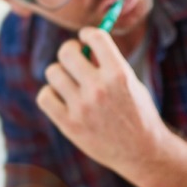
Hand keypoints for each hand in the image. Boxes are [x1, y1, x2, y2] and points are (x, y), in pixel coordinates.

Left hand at [35, 28, 166, 172]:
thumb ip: (108, 64)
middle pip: (66, 52)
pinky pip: (44, 96)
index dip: (86, 34)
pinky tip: (63, 99)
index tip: (85, 39)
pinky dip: (51, 94)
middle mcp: (99, 88)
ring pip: (52, 72)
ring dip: (60, 74)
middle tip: (75, 60)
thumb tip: (83, 44)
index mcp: (119, 74)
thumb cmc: (137, 113)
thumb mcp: (131, 83)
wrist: (142, 152)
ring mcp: (82, 107)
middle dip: (70, 52)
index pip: (94, 36)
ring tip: (71, 84)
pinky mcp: (69, 124)